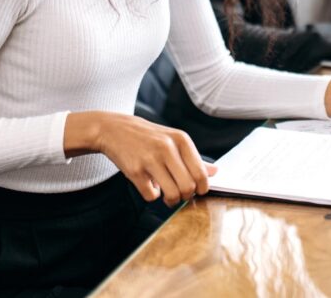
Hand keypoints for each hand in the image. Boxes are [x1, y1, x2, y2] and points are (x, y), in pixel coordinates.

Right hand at [64, 111, 216, 205]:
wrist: (115, 130)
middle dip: (186, 196)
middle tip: (181, 194)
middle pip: (188, 186)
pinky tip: (150, 185)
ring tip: (168, 195)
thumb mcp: (174, 140)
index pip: (200, 173)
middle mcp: (168, 148)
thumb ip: (194, 158)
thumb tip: (215, 172)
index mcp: (181, 140)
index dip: (202, 188)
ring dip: (171, 200)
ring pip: (171, 194)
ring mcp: (150, 160)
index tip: (197, 191)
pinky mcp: (135, 171)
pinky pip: (151, 196)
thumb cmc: (149, 137)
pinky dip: (153, 196)